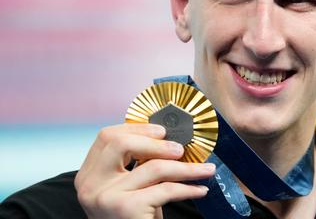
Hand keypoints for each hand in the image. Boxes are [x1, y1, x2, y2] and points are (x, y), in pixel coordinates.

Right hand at [75, 123, 214, 218]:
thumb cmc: (134, 216)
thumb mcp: (128, 186)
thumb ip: (135, 162)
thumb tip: (167, 135)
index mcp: (88, 174)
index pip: (106, 137)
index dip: (136, 128)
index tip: (162, 131)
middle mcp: (90, 184)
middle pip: (122, 144)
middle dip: (157, 143)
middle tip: (181, 149)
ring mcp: (106, 196)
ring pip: (153, 167)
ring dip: (186, 167)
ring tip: (205, 169)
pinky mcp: (126, 208)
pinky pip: (166, 189)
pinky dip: (189, 188)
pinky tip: (200, 189)